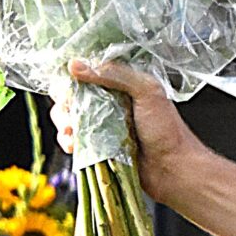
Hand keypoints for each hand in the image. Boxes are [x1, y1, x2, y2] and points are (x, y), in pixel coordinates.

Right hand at [61, 58, 208, 202]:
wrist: (173, 169)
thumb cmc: (167, 130)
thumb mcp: (146, 91)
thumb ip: (114, 74)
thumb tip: (76, 65)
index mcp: (122, 84)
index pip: (86, 73)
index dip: (72, 78)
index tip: (68, 86)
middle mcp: (110, 102)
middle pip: (72, 95)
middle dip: (64, 103)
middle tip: (70, 112)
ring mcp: (102, 125)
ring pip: (68, 117)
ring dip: (63, 123)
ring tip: (72, 131)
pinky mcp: (97, 146)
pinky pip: (73, 140)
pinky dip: (67, 141)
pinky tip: (73, 145)